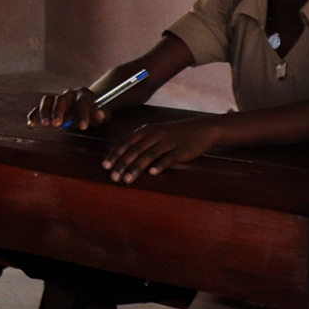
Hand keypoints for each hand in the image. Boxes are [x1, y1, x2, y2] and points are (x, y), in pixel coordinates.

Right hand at [28, 88, 106, 130]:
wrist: (88, 105)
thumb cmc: (96, 112)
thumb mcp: (102, 115)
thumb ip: (101, 115)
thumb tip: (100, 114)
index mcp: (84, 95)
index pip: (82, 103)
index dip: (82, 115)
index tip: (82, 127)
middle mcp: (69, 94)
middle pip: (61, 99)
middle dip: (59, 111)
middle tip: (57, 124)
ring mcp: (58, 98)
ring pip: (48, 100)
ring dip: (45, 112)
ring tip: (45, 124)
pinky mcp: (49, 105)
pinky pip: (39, 107)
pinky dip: (34, 114)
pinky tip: (31, 124)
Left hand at [103, 117, 220, 182]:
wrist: (203, 128)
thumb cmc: (175, 133)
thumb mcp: (156, 133)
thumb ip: (141, 142)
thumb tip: (124, 156)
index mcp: (146, 130)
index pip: (126, 142)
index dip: (115, 154)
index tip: (105, 165)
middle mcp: (155, 134)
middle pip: (135, 150)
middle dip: (122, 164)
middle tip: (113, 177)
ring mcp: (169, 142)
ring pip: (149, 155)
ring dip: (136, 168)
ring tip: (127, 180)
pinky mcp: (182, 150)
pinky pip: (169, 158)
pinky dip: (160, 165)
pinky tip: (152, 173)